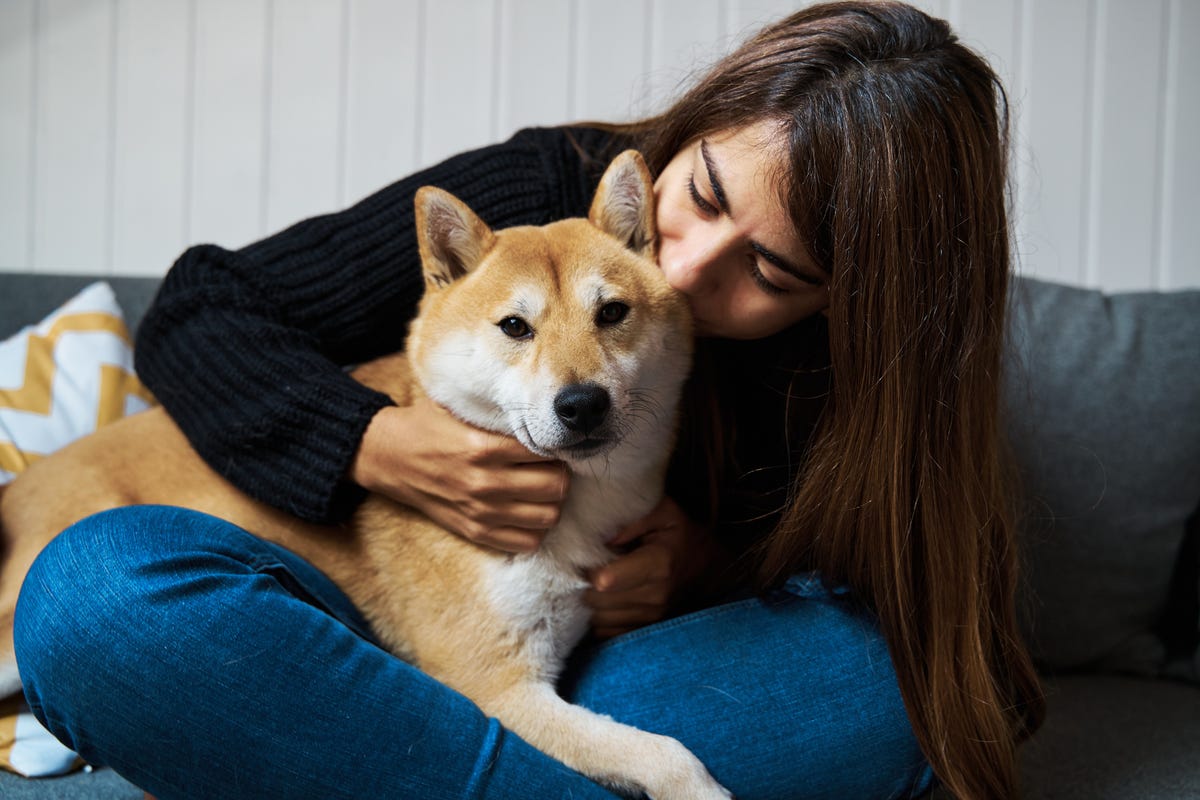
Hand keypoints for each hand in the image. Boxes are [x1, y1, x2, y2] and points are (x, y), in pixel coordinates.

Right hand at [351, 397, 567, 552]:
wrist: (389, 457)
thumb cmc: (428, 426)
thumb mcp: (461, 408)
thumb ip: (499, 413)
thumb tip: (542, 414)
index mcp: (484, 447)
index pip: (546, 452)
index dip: (557, 447)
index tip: (554, 444)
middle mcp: (485, 482)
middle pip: (555, 486)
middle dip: (561, 475)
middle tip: (553, 467)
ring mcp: (481, 512)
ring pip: (548, 517)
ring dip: (552, 502)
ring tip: (542, 489)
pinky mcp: (474, 532)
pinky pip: (526, 542)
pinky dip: (534, 529)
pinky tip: (527, 511)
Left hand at [585, 496, 717, 638]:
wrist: (706, 568)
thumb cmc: (679, 535)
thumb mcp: (664, 512)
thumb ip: (633, 519)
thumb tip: (603, 539)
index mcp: (658, 564)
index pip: (605, 580)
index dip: (588, 569)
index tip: (588, 557)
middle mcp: (655, 596)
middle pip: (597, 601)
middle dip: (584, 585)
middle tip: (588, 568)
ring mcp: (652, 617)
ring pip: (598, 619)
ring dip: (590, 602)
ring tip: (597, 583)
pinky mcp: (646, 629)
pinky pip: (606, 632)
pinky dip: (599, 617)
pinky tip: (605, 598)